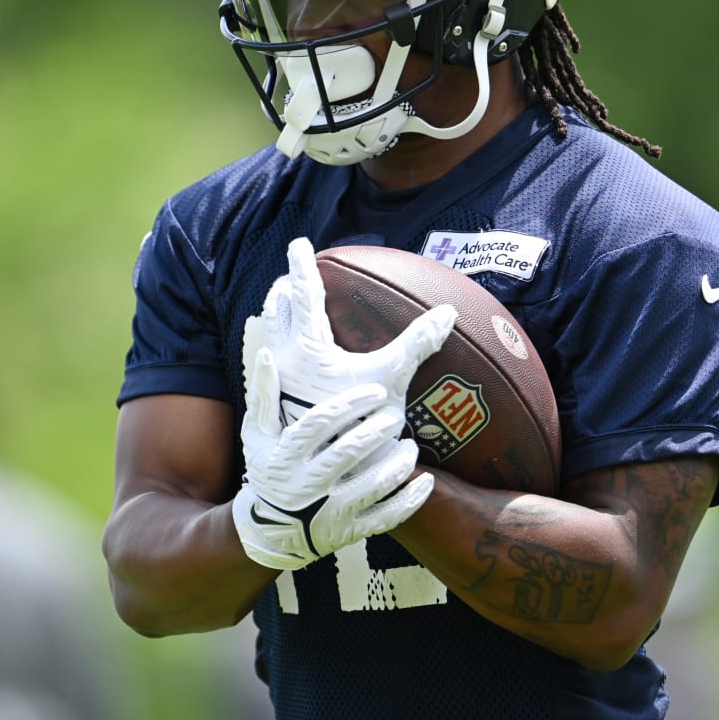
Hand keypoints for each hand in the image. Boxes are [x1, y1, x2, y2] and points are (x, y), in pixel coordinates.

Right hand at [232, 346, 432, 570]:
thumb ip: (263, 396)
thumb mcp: (256, 436)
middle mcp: (306, 485)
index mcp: (285, 456)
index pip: (318, 424)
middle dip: (377, 430)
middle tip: (397, 414)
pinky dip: (409, 500)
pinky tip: (425, 480)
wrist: (269, 531)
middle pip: (347, 452)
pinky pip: (385, 518)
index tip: (376, 390)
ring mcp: (328, 512)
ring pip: (371, 486)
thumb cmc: (268, 471)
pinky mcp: (347, 532)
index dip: (349, 404)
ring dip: (397, 463)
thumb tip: (267, 353)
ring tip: (410, 444)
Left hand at [248, 237, 456, 410]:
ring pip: (270, 335)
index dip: (302, 265)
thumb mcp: (390, 380)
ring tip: (284, 308)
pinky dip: (278, 346)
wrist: (319, 476)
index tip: (298, 243)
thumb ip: (417, 343)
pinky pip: (272, 362)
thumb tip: (447, 311)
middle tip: (290, 277)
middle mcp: (284, 358)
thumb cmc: (353, 425)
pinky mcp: (276, 402)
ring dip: (279, 318)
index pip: (304, 292)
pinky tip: (285, 358)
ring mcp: (276, 382)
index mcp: (307, 346)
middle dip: (285, 290)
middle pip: (278, 311)